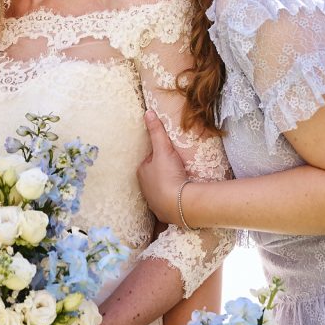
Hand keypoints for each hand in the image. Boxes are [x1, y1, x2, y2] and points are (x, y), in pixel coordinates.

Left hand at [138, 109, 187, 224]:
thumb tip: (148, 112)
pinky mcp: (165, 212)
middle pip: (155, 174)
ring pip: (161, 189)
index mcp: (142, 172)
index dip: (159, 155)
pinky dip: (174, 198)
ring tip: (181, 180)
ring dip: (169, 185)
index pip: (149, 159)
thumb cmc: (168, 176)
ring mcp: (154, 201)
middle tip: (178, 166)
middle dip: (164, 171)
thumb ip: (156, 132)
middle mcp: (145, 187)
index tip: (170, 153)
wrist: (178, 205)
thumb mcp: (163, 150)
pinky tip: (182, 195)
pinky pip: (169, 202)